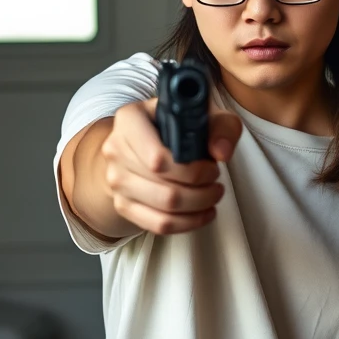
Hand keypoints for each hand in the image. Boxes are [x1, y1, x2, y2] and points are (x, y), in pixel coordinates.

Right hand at [100, 97, 242, 234]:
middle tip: (216, 182)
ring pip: (164, 207)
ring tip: (213, 195)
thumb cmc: (179, 124)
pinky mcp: (123, 204)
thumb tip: (221, 152)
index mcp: (130, 120)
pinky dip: (188, 224)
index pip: (158, 158)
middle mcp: (116, 149)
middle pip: (164, 185)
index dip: (192, 170)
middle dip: (201, 189)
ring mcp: (116, 180)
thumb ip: (220, 126)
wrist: (148, 140)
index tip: (212, 167)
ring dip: (198, 205)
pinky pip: (158, 224)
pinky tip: (204, 213)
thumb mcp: (204, 114)